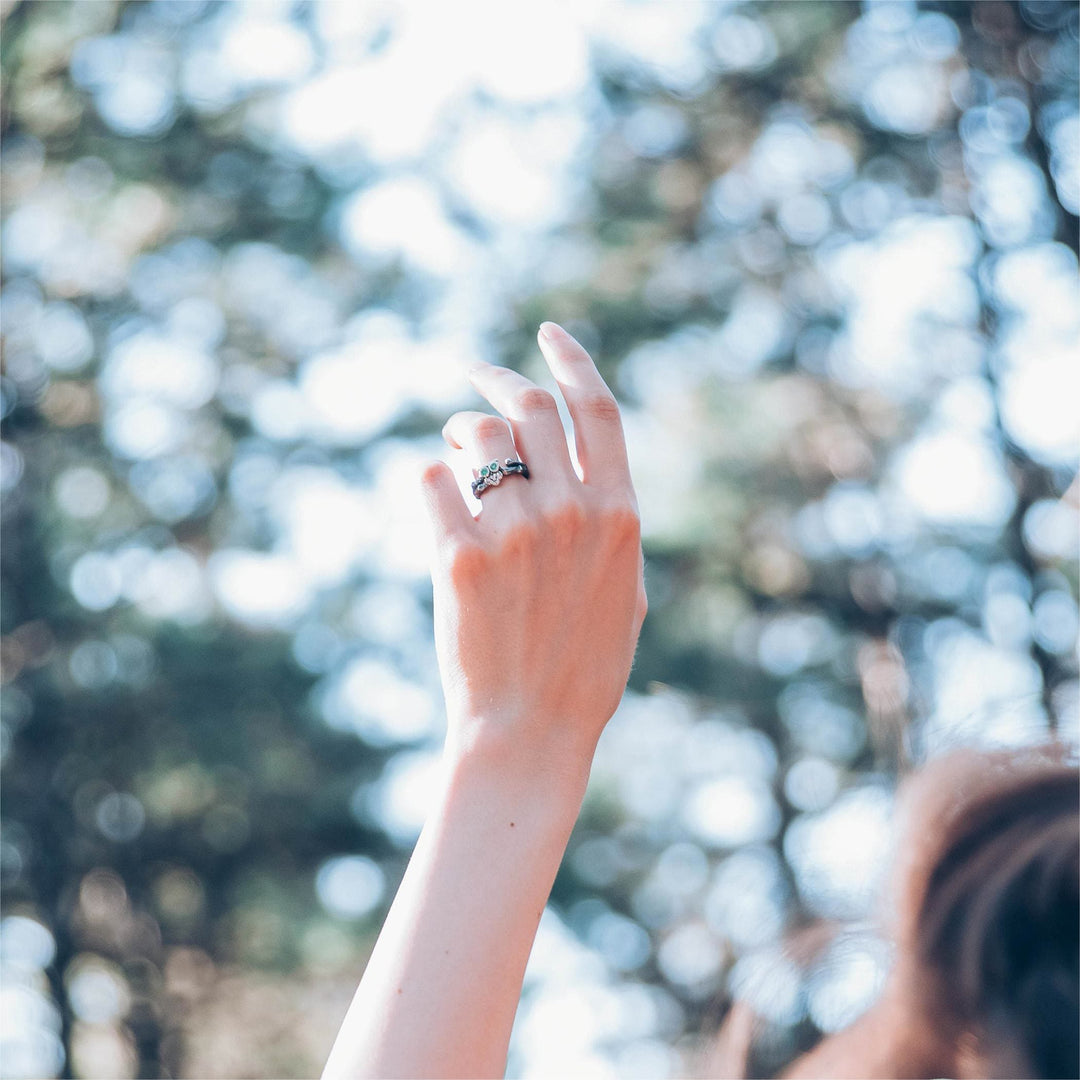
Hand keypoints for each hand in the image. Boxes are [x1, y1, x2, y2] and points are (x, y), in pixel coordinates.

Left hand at [420, 322, 646, 769]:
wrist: (529, 729)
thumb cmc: (581, 665)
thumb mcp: (624, 588)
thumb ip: (609, 522)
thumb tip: (581, 470)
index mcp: (620, 514)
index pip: (596, 408)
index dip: (570, 360)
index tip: (546, 333)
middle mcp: (572, 512)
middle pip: (530, 408)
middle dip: (498, 382)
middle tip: (475, 377)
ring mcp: (515, 532)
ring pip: (477, 436)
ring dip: (462, 430)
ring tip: (457, 447)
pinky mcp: (459, 555)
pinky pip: (432, 479)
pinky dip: (432, 478)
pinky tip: (439, 498)